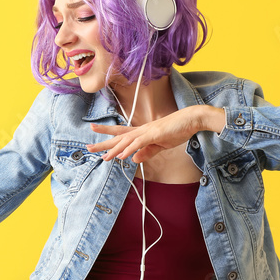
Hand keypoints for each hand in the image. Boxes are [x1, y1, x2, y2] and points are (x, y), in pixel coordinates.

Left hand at [86, 106, 207, 162]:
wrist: (191, 119)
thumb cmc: (177, 130)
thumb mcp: (160, 145)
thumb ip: (147, 152)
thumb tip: (133, 160)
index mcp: (142, 132)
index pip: (121, 132)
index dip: (107, 133)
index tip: (93, 131)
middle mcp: (141, 130)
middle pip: (118, 137)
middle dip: (103, 143)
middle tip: (88, 147)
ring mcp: (147, 131)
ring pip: (126, 141)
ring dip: (114, 150)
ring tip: (103, 157)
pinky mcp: (155, 134)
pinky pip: (139, 143)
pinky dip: (130, 149)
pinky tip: (122, 156)